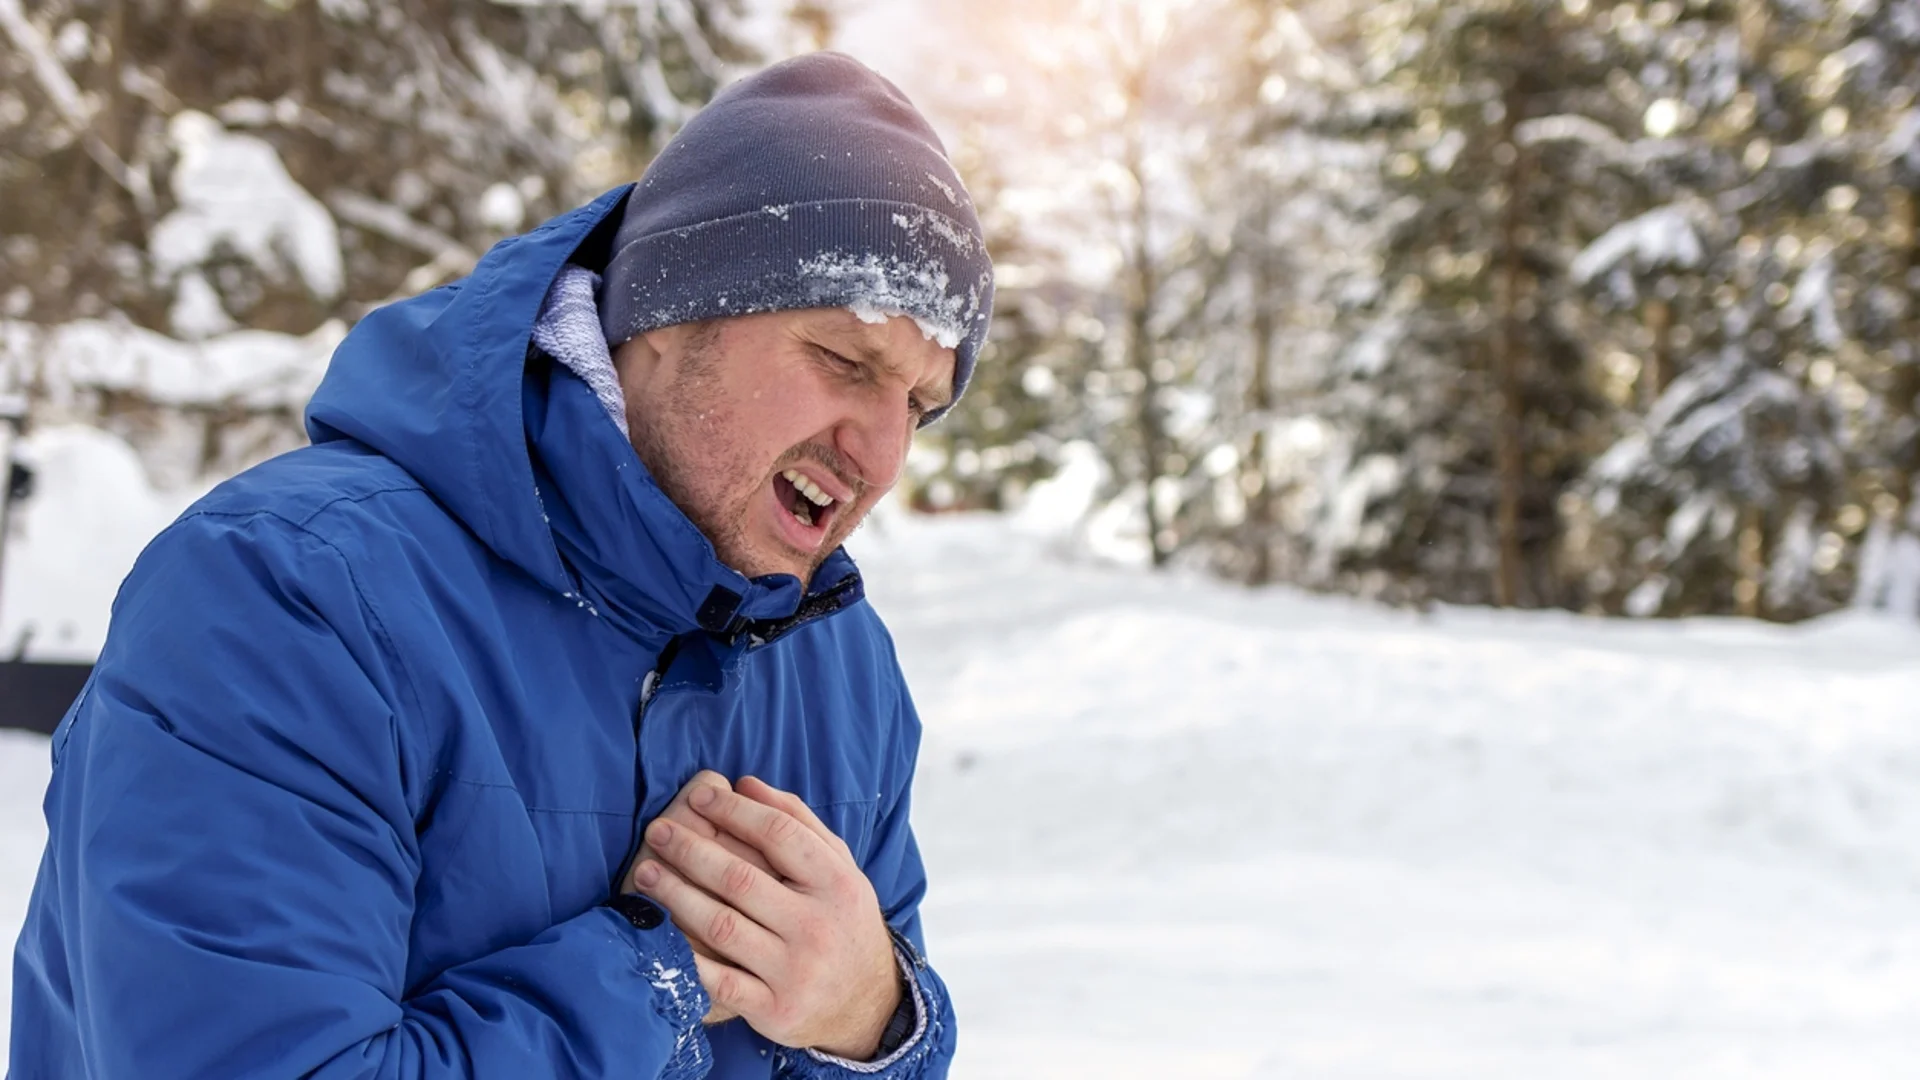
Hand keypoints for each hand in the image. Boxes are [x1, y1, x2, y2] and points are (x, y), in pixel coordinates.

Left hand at [631, 776, 900, 1058]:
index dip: (734, 811)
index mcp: (837, 883)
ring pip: (722, 926)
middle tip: (658, 830)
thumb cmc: (842, 921)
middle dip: (691, 850)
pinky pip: (718, 981)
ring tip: (646, 872)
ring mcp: (795, 971)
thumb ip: (798, 821)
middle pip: (740, 878)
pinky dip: (686, 956)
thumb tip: (745, 783)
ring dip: (676, 895)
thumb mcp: (839, 868)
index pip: (779, 834)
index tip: (699, 797)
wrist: (867, 1003)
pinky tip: (658, 932)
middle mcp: (817, 926)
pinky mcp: (774, 1009)